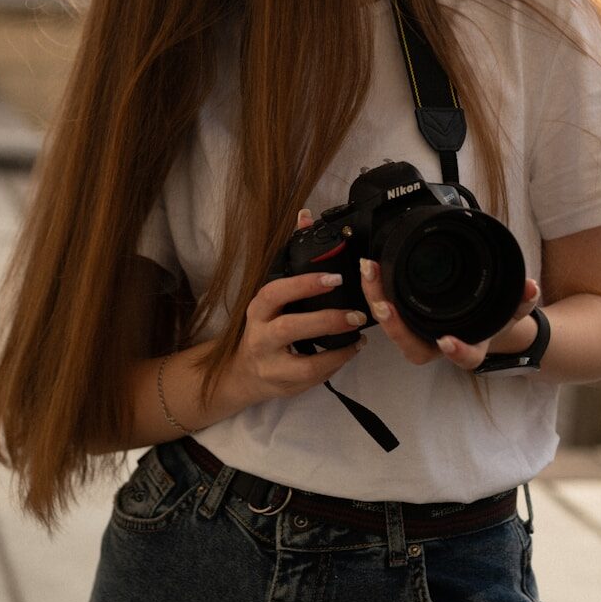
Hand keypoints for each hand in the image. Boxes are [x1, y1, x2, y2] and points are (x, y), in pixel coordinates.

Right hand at [229, 208, 365, 402]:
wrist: (242, 373)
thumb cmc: (264, 325)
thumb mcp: (272, 296)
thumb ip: (290, 257)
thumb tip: (305, 216)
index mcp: (258, 310)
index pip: (274, 293)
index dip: (303, 285)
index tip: (334, 278)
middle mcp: (260, 337)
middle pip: (288, 328)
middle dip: (325, 320)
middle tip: (357, 313)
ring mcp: (272, 365)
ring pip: (304, 363)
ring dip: (336, 351)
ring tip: (358, 336)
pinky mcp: (285, 386)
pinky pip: (314, 378)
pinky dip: (336, 364)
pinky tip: (352, 350)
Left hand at [359, 256, 539, 369]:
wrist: (481, 320)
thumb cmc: (493, 316)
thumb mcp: (512, 307)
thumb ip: (521, 299)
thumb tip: (530, 286)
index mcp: (469, 347)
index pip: (464, 356)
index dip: (456, 351)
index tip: (448, 341)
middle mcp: (440, 345)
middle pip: (413, 346)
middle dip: (396, 327)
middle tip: (385, 306)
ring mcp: (420, 333)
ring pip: (393, 328)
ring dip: (378, 302)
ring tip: (371, 274)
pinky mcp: (406, 318)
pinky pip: (386, 310)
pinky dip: (376, 291)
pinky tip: (370, 269)